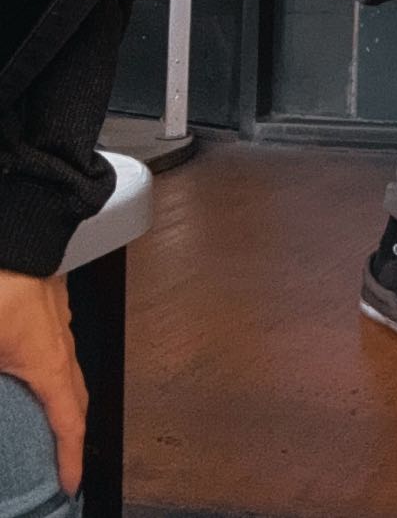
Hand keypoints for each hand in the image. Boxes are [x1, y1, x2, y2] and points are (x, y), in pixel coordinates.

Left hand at [0, 269, 86, 495]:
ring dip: (62, 400)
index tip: (71, 484)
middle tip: (61, 461)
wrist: (21, 224)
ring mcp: (57, 321)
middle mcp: (61, 345)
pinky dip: (51, 371)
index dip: (70, 458)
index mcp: (47, 363)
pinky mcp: (47, 303)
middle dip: (71, 433)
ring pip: (67, 371)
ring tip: (46, 421)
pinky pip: (57, 348)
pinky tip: (29, 370)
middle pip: (75, 399)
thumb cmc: (4, 282)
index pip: (68, 421)